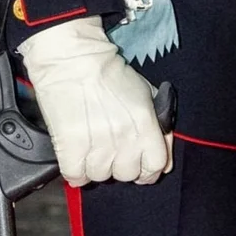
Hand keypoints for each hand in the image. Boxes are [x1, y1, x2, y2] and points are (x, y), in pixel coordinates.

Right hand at [20, 15, 171, 187]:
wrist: (72, 59)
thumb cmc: (109, 73)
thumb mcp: (146, 94)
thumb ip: (160, 128)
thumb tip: (165, 161)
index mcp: (145, 124)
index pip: (156, 166)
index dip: (148, 171)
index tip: (140, 168)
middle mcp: (124, 138)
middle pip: (127, 175)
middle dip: (120, 167)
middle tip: (111, 151)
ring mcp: (96, 144)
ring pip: (100, 176)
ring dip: (96, 167)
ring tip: (91, 149)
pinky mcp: (70, 146)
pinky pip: (76, 176)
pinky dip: (75, 171)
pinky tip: (76, 157)